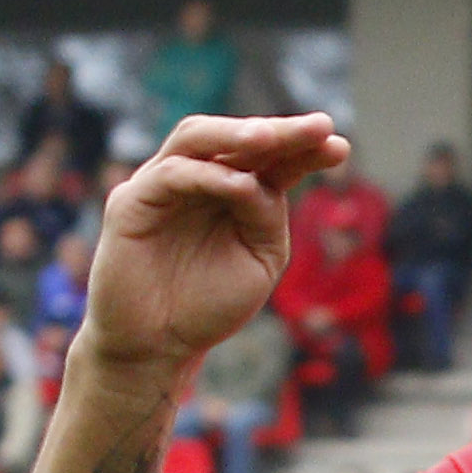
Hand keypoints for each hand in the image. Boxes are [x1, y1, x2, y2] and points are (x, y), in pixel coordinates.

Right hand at [79, 115, 346, 370]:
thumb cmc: (208, 305)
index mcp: (234, 191)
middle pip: (237, 140)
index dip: (303, 149)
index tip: (340, 147)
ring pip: (196, 138)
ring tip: (274, 137)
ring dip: (238, 135)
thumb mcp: (259, 259)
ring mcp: (163, 186)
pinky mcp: (131, 203)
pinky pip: (170, 176)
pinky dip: (205, 175)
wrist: (158, 346)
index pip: (271, 159)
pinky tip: (240, 183)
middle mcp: (198, 179)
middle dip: (280, 131)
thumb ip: (268, 218)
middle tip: (319, 126)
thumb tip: (261, 180)